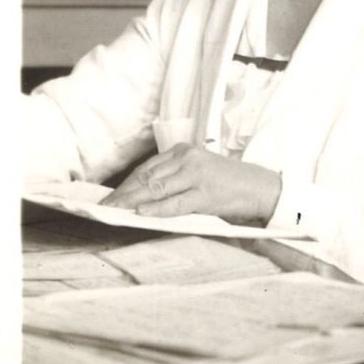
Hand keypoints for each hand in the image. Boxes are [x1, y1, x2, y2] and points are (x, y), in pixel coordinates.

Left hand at [101, 143, 281, 225]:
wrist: (259, 187)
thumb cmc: (226, 183)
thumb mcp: (197, 172)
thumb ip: (172, 178)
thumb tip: (140, 197)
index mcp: (183, 151)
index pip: (146, 169)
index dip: (125, 185)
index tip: (109, 198)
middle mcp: (187, 159)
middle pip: (147, 178)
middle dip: (123, 195)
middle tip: (104, 208)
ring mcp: (196, 175)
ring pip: (156, 189)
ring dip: (132, 202)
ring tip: (114, 212)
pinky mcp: (205, 193)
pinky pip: (175, 203)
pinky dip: (156, 208)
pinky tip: (141, 212)